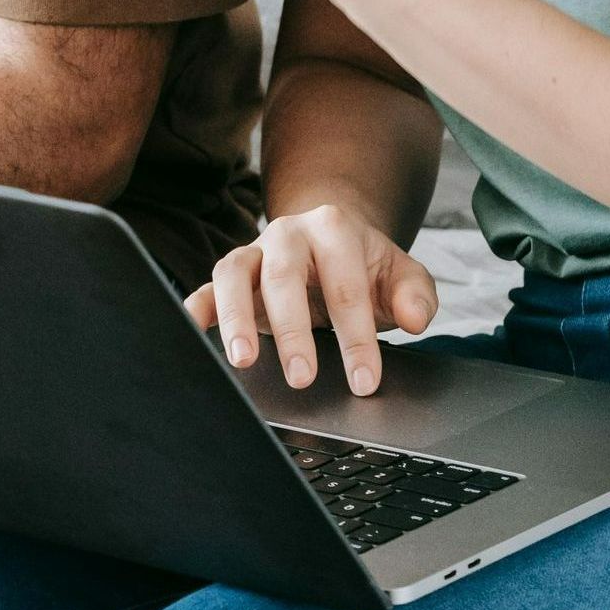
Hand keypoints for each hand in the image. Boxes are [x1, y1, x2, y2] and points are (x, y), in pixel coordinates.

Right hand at [185, 204, 438, 395]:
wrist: (329, 237)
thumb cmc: (364, 265)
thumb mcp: (401, 274)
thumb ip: (415, 294)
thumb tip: (414, 318)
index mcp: (334, 229)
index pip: (345, 285)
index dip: (356, 335)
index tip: (364, 380)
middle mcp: (287, 234)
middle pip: (283, 276)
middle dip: (292, 329)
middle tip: (302, 378)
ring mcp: (255, 251)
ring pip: (234, 274)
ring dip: (236, 317)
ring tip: (244, 360)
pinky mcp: (232, 274)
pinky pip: (208, 286)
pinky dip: (198, 307)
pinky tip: (194, 330)